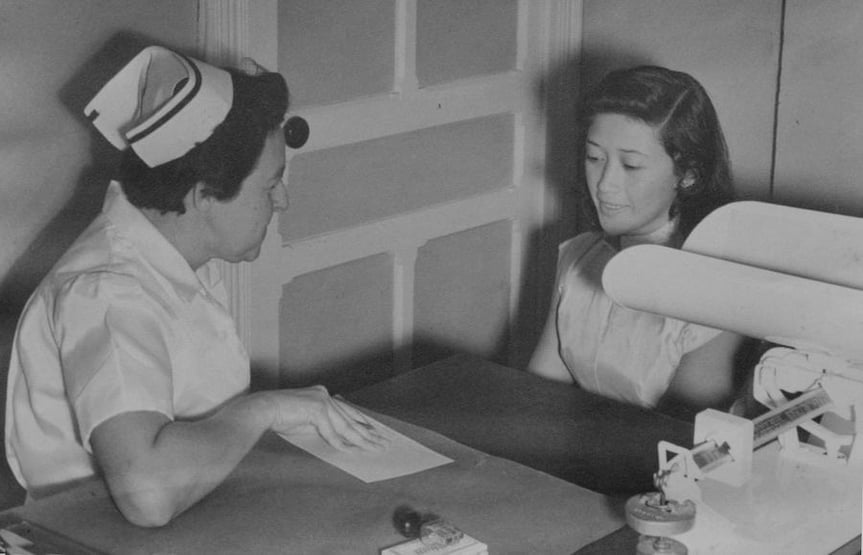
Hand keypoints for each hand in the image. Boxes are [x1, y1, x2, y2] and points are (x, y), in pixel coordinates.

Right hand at [263, 386, 389, 451]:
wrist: (261, 410)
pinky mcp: (317, 409)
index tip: (376, 432)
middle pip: (351, 418)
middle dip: (369, 432)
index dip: (363, 423)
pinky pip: (332, 433)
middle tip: (384, 442)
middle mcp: (325, 395)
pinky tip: (352, 451)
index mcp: (323, 395)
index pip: (348, 411)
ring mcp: (321, 401)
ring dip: (362, 440)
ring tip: (375, 448)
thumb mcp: (305, 421)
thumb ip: (322, 425)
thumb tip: (339, 438)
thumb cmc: (279, 418)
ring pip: (346, 426)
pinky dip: (341, 444)